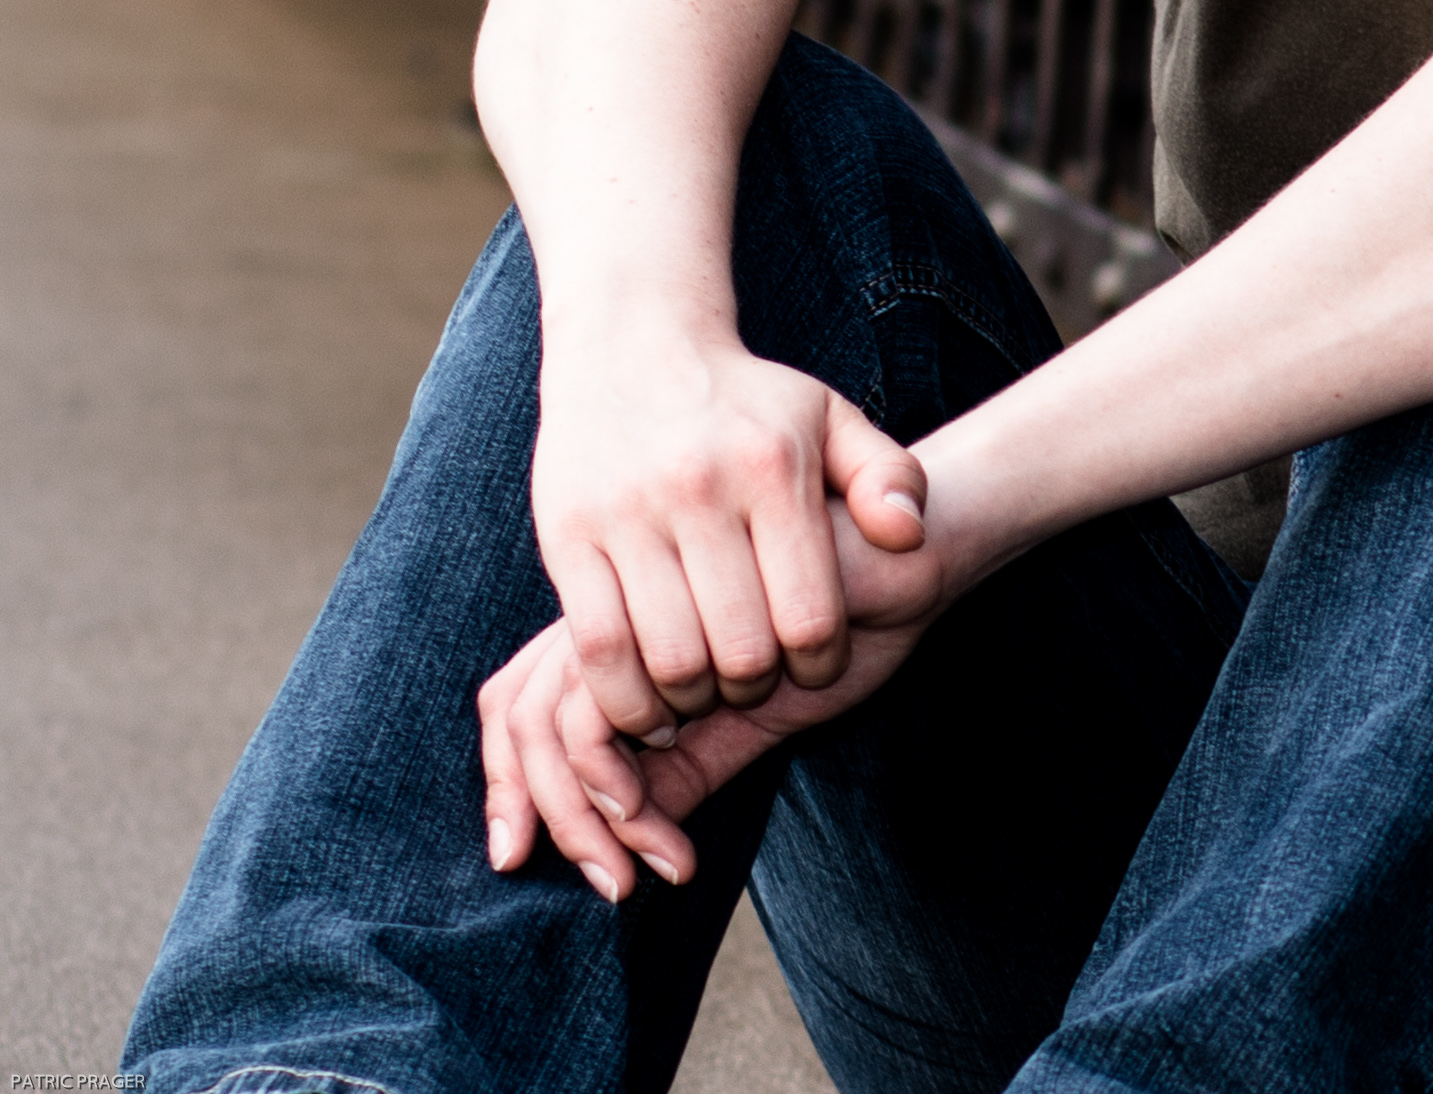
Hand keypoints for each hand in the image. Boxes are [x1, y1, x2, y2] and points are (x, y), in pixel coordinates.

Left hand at [480, 470, 942, 900]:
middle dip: (544, 815)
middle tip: (608, 887)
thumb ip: (691, 761)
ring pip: (556, 723)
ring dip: (590, 818)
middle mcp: (623, 602)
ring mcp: (644, 599)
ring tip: (646, 868)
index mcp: (631, 619)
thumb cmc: (850, 616)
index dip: (508, 780)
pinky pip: (607, 714)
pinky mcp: (671, 610)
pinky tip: (671, 830)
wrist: (922, 548)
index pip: (521, 698)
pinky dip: (624, 785)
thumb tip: (622, 836)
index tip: (525, 853)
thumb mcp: (759, 712)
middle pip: (519, 714)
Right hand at [526, 324, 926, 740]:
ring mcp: (627, 516)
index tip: (817, 667)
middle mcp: (700, 491)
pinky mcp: (567, 536)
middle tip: (757, 684)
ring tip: (704, 694)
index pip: (808, 613)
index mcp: (773, 470)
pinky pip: (597, 646)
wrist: (633, 346)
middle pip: (739, 649)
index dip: (821, 664)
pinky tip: (647, 703)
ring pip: (668, 658)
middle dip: (756, 688)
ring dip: (691, 702)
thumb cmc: (748, 401)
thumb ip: (888, 476)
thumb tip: (910, 537)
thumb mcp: (831, 418)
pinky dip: (623, 696)